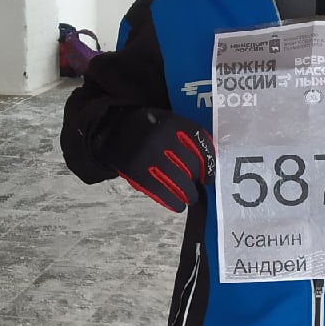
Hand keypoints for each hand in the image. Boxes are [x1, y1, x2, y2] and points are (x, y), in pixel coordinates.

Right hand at [100, 108, 215, 211]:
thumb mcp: (168, 122)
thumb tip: (208, 166)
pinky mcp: (137, 172)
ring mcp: (147, 156)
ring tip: (190, 197)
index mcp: (172, 123)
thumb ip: (187, 138)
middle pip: (191, 166)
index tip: (210, 176)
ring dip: (188, 194)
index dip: (209, 162)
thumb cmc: (149, 130)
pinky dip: (173, 201)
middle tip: (196, 184)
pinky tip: (178, 204)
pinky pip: (161, 192)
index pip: (199, 143)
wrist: (114, 130)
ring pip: (179, 182)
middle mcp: (160, 138)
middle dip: (196, 179)